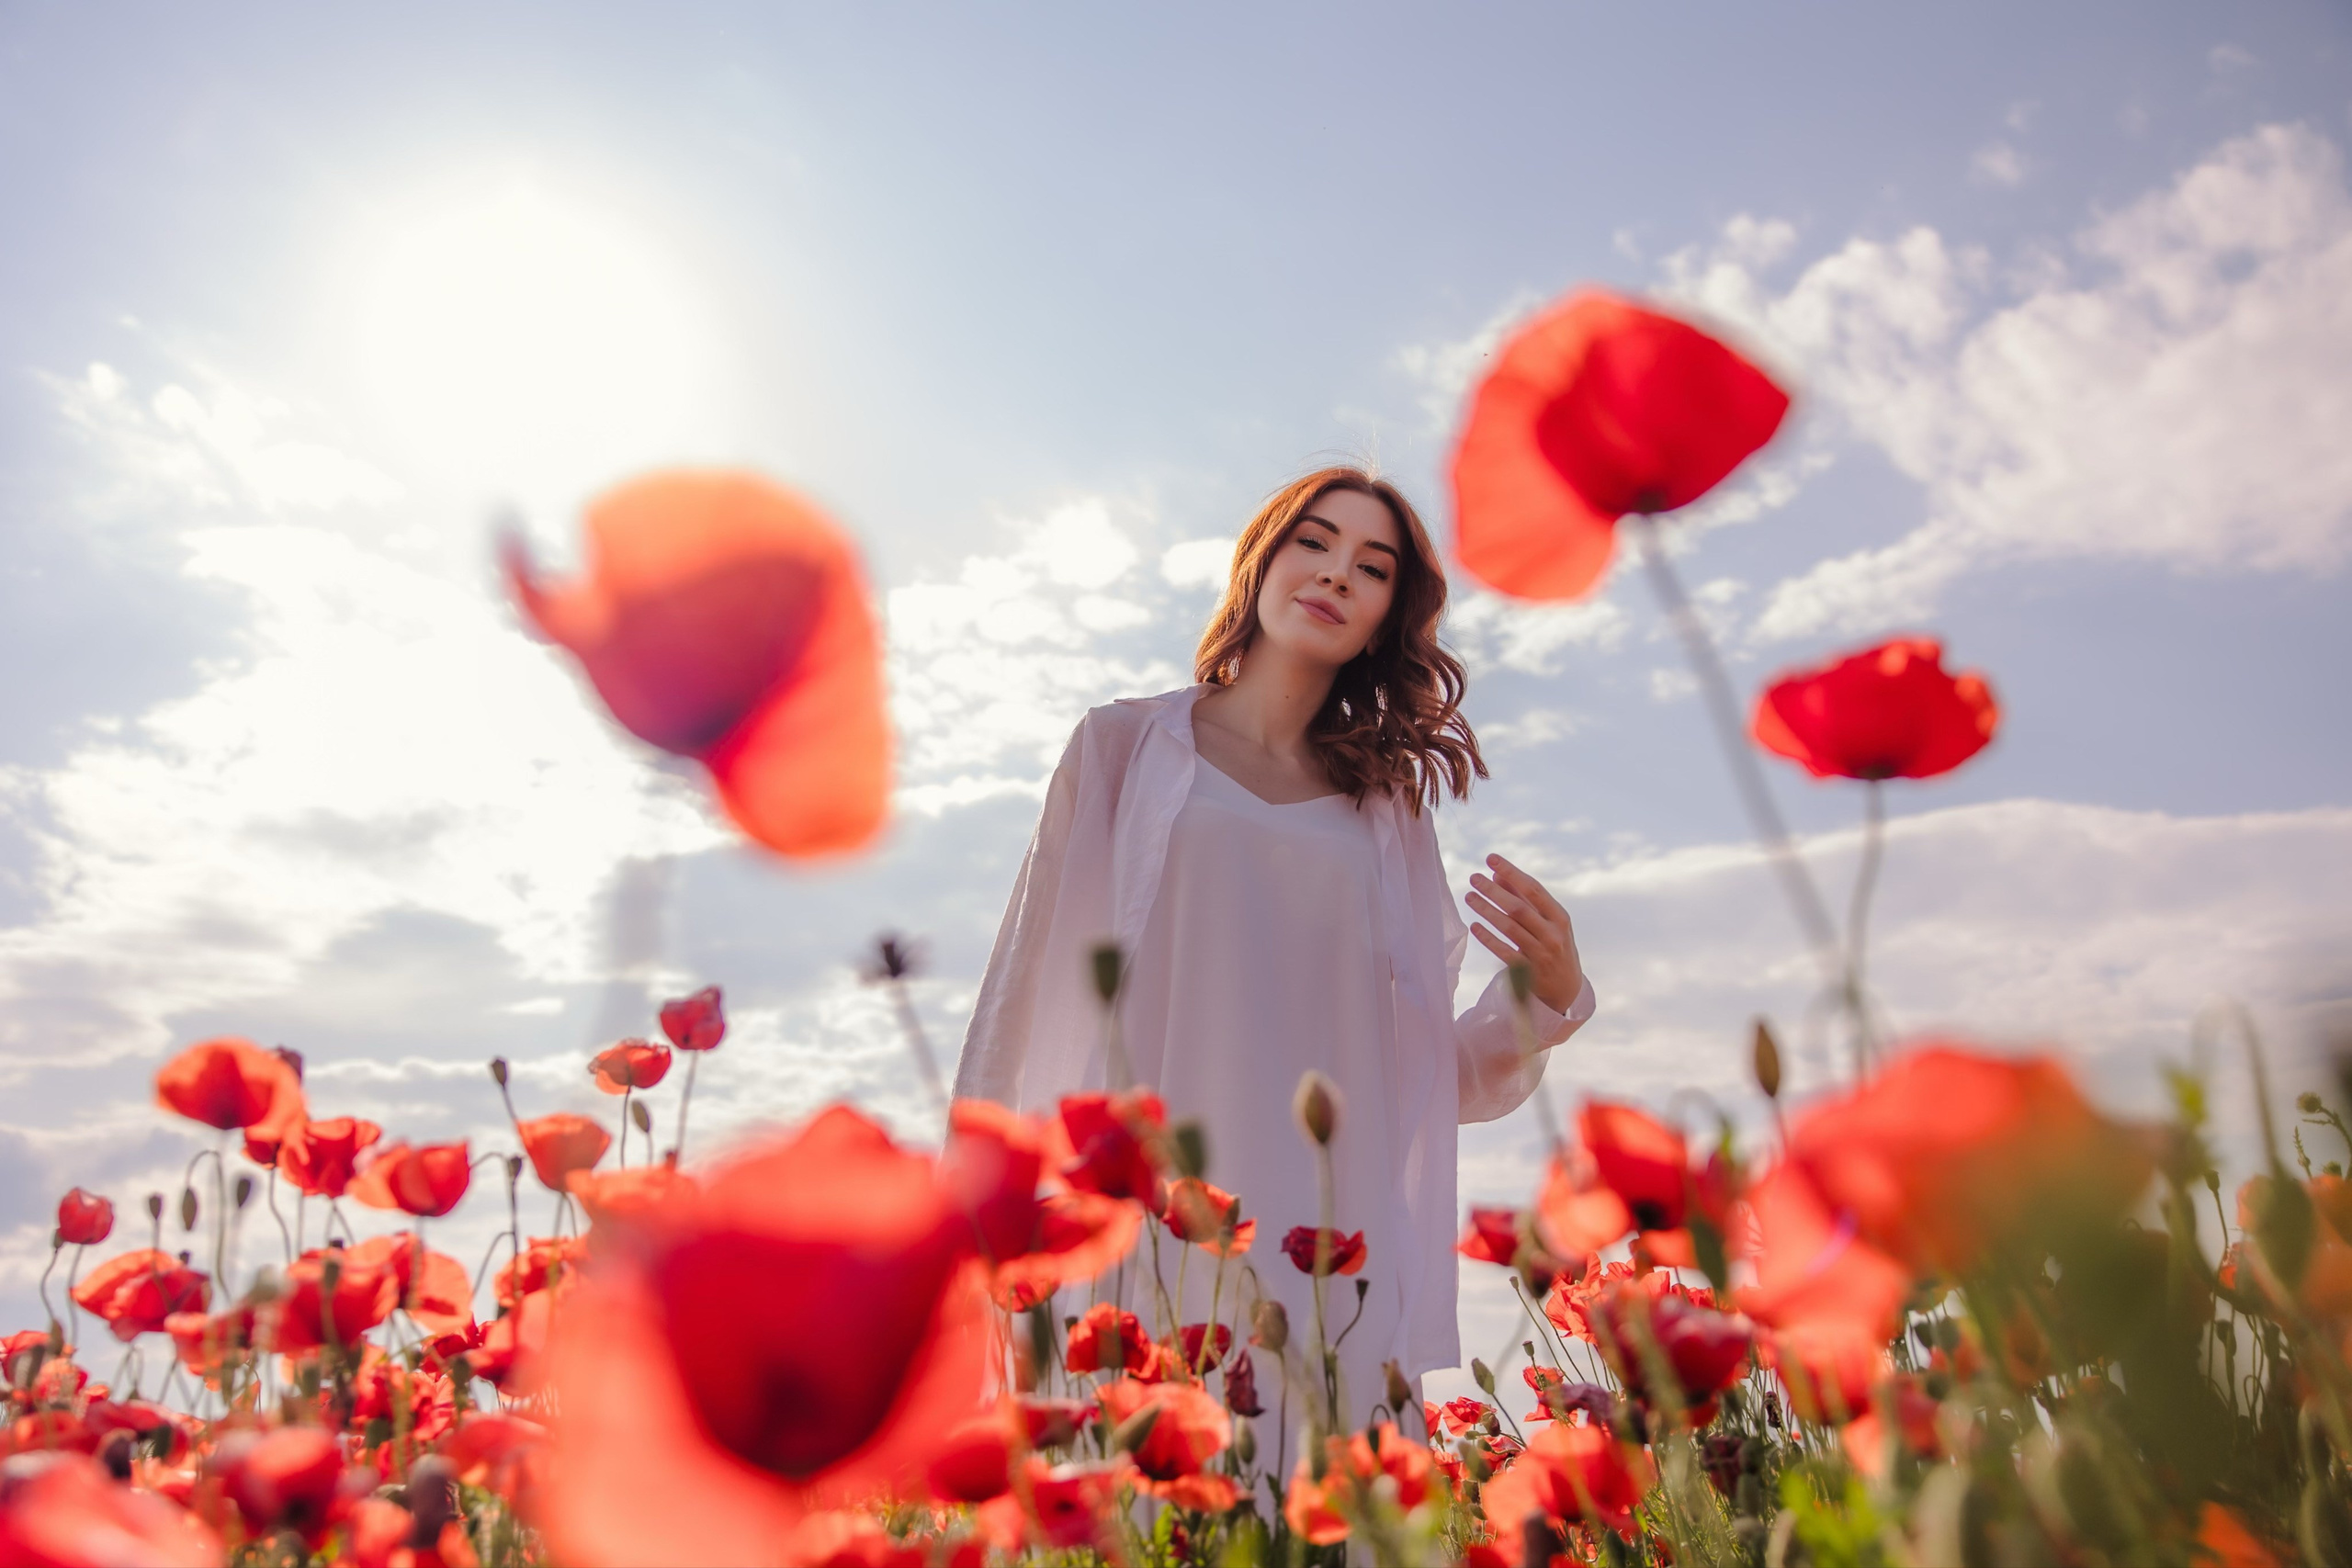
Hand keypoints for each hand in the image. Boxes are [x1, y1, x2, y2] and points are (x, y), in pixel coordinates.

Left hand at [1466, 854, 1583, 1015]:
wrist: (1566, 989)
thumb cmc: (1553, 945)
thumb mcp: (1547, 921)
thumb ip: (1524, 898)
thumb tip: (1498, 874)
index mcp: (1559, 917)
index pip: (1533, 889)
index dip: (1512, 873)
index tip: (1491, 859)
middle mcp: (1553, 934)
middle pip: (1519, 908)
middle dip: (1494, 891)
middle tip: (1474, 878)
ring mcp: (1541, 953)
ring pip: (1510, 928)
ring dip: (1487, 911)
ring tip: (1469, 896)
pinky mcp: (1528, 972)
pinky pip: (1504, 952)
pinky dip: (1488, 938)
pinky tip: (1474, 926)